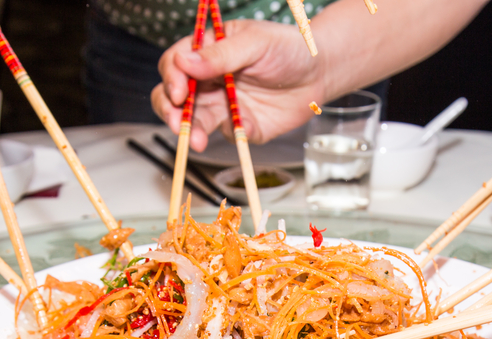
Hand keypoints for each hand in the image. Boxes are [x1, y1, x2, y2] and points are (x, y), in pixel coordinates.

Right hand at [151, 19, 323, 151]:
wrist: (320, 73)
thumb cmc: (288, 48)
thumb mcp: (255, 43)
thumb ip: (219, 55)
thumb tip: (183, 62)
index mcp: (207, 52)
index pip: (175, 65)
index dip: (172, 79)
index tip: (180, 92)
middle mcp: (209, 80)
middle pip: (174, 97)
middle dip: (171, 111)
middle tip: (177, 124)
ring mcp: (222, 104)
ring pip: (194, 121)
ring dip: (191, 132)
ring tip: (197, 141)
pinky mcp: (239, 125)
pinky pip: (227, 134)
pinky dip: (233, 133)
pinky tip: (246, 127)